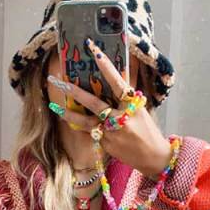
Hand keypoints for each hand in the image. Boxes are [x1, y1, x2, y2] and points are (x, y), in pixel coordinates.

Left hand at [47, 38, 172, 178]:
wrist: (153, 158)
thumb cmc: (148, 131)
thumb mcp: (140, 111)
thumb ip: (125, 99)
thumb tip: (111, 81)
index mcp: (132, 106)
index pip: (117, 82)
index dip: (106, 67)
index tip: (95, 51)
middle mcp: (119, 119)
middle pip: (94, 103)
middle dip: (76, 92)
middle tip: (59, 82)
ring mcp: (110, 134)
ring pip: (85, 122)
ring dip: (70, 114)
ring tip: (55, 106)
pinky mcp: (105, 145)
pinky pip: (92, 132)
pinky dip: (85, 126)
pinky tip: (74, 120)